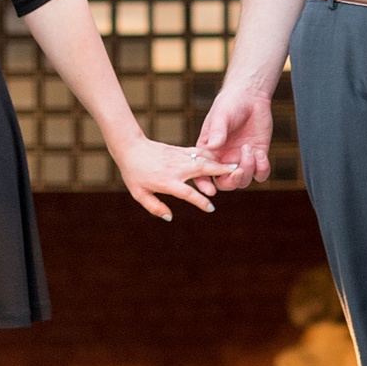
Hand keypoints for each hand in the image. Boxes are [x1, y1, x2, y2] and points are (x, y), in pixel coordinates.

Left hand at [113, 133, 235, 222]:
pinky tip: (219, 158)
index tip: (211, 207)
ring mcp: (178, 157)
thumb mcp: (140, 194)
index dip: (200, 201)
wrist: (130, 148)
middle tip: (236, 174)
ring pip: (202, 158)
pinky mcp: (180, 150)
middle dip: (219, 172)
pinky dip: (210, 155)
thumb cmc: (134, 174)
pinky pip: (198, 151)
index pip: (187, 193)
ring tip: (232, 165)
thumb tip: (170, 217)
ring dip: (218, 162)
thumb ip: (155, 207)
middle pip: (201, 169)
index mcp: (166, 181)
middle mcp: (175, 168)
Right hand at [196, 84, 272, 188]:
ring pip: (243, 181)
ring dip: (247, 170)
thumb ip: (217, 131)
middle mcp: (224, 159)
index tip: (210, 190)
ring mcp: (241, 159)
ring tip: (249, 149)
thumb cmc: (230, 103)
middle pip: (224, 183)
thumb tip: (213, 147)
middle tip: (237, 169)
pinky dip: (261, 168)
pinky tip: (260, 153)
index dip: (204, 184)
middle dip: (231, 181)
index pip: (202, 173)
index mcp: (209, 152)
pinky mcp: (258, 156)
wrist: (250, 96)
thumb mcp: (221, 115)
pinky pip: (260, 174)